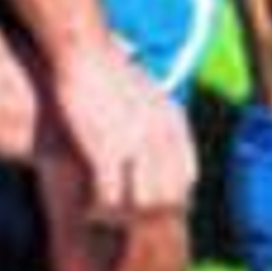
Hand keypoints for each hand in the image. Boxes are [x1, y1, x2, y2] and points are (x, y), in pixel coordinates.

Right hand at [45, 38, 195, 220]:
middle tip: (123, 220)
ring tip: (104, 218)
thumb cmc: (106, 65)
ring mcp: (136, 146)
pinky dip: (98, 210)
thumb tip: (150, 85)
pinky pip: (109, 198)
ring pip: (141, 205)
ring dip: (122, 218)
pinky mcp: (106, 151)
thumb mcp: (144, 85)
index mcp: (174, 123)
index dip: (170, 197)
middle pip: (167, 198)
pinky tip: (86, 210)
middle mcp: (162, 137)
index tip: (148, 206)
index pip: (187, 177)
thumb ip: (153, 105)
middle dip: (146, 215)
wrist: (84, 50)